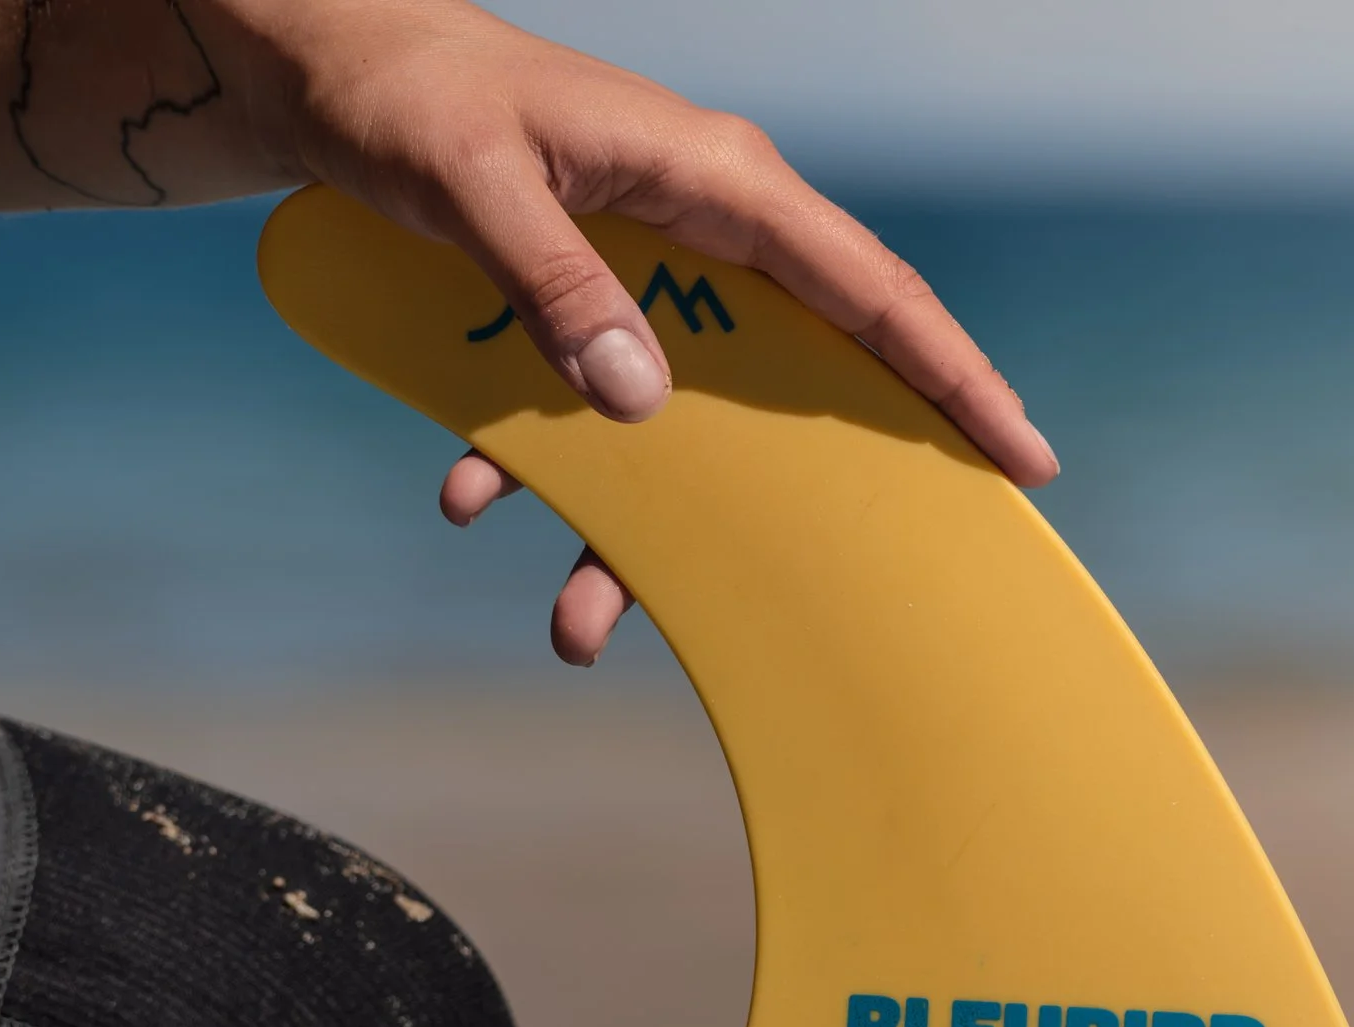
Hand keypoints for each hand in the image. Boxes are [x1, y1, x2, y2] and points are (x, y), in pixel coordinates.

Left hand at [226, 0, 1058, 664]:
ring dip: (627, 533)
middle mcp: (703, 235)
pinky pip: (589, 414)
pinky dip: (532, 472)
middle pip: (799, 380)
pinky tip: (467, 497)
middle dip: (802, 499)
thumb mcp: (473, 181)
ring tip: (575, 627)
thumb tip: (639, 402)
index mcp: (716, 180)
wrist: (331, 74)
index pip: (870, 287)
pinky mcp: (587, 308)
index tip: (1022, 456)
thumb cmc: (408, 98)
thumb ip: (556, 283)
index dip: (953, 375)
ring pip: (682, 429)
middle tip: (855, 588)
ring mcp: (649, 280)